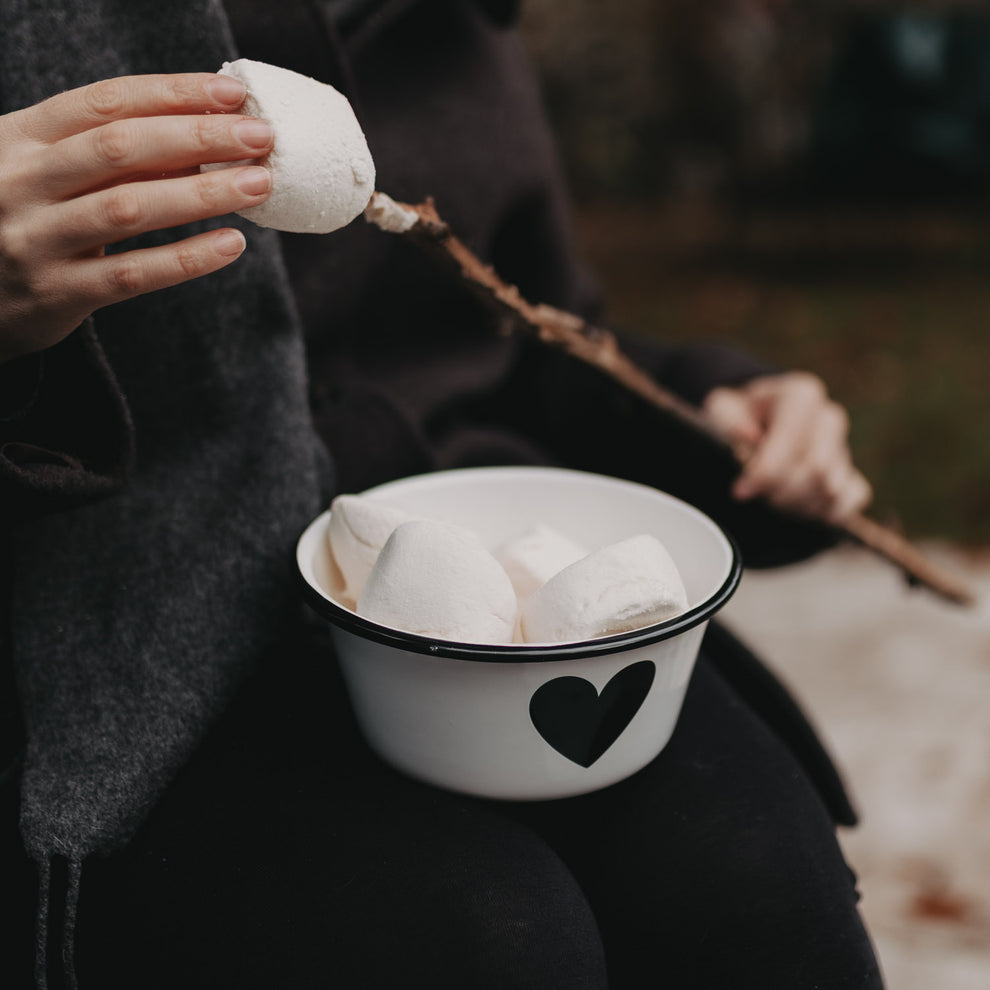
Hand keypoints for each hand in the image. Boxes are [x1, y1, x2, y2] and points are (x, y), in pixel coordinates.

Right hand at [0, 72, 275, 364]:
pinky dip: (187, 258)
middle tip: (260, 138)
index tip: (233, 95)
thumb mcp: (50, 172)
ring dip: (202, 193)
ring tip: (258, 185)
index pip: (105, 101)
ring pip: (129, 208)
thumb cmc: (25, 219)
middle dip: (198, 137)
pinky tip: (231, 244)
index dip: (173, 94)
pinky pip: (132, 274)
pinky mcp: (57, 293)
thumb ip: (113, 156)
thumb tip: (206, 136)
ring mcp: (36, 239)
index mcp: (20, 137)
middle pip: (120, 147)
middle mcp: (22, 182)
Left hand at [702, 371, 872, 523]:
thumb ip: (728, 419)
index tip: (740, 491)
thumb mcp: (720, 408)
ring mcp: (843, 446)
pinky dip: (826, 512)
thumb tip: (746, 435)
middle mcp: (828, 418)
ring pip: (832, 490)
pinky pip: (855, 498)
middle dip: (781, 492)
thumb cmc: (737, 417)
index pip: (792, 441)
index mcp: (801, 396)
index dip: (766, 472)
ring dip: (796, 505)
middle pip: (817, 469)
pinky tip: (797, 508)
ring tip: (770, 499)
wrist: (755, 422)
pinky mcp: (850, 473)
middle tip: (755, 496)